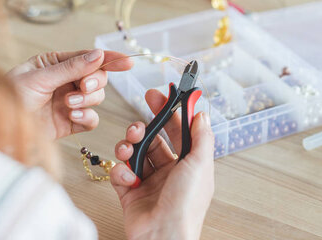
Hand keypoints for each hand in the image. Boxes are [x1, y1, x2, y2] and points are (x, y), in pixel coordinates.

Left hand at [7, 49, 132, 139]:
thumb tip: (98, 55)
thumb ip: (71, 67)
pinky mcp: (69, 123)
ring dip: (88, 99)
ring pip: (97, 97)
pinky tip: (73, 115)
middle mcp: (64, 81)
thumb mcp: (39, 77)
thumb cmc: (7, 97)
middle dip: (94, 81)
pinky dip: (87, 116)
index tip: (127, 61)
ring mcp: (68, 102)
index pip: (88, 57)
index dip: (109, 58)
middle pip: (98, 77)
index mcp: (54, 63)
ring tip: (68, 104)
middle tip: (82, 87)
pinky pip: (91, 118)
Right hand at [110, 89, 214, 239]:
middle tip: (138, 121)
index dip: (169, 112)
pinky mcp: (129, 192)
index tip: (159, 96)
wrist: (162, 236)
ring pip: (134, 152)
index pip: (177, 131)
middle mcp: (168, 172)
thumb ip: (201, 137)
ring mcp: (148, 182)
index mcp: (188, 164)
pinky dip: (121, 171)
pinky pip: (120, 172)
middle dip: (144, 127)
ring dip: (129, 145)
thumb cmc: (185, 205)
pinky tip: (129, 178)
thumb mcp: (200, 165)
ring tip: (130, 146)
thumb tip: (201, 114)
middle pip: (153, 139)